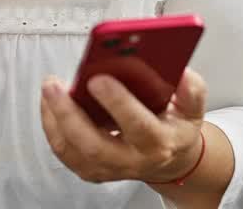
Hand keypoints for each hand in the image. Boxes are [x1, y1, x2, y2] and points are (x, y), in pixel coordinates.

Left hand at [40, 68, 207, 184]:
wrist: (169, 160)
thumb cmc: (174, 128)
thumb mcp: (192, 108)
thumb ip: (191, 90)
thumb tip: (181, 73)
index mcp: (159, 142)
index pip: (137, 126)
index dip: (117, 102)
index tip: (98, 78)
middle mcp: (133, 159)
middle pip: (95, 145)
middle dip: (70, 113)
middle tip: (55, 85)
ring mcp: (109, 168)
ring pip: (74, 151)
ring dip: (54, 119)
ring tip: (49, 89)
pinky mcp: (92, 169)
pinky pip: (65, 152)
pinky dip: (52, 127)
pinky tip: (49, 104)